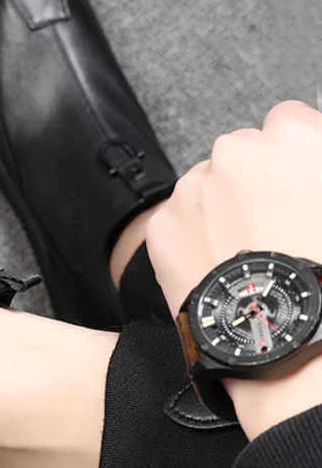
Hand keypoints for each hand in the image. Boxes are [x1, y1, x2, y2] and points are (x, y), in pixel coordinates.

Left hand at [146, 101, 321, 438]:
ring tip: (247, 254)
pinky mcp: (162, 227)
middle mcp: (235, 153)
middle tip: (274, 226)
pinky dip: (192, 238)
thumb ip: (318, 170)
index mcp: (293, 138)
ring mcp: (192, 190)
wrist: (294, 346)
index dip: (296, 156)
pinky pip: (178, 221)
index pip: (288, 121)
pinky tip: (219, 268)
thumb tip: (310, 172)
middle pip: (242, 153)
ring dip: (220, 208)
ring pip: (205, 186)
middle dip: (255, 181)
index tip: (298, 184)